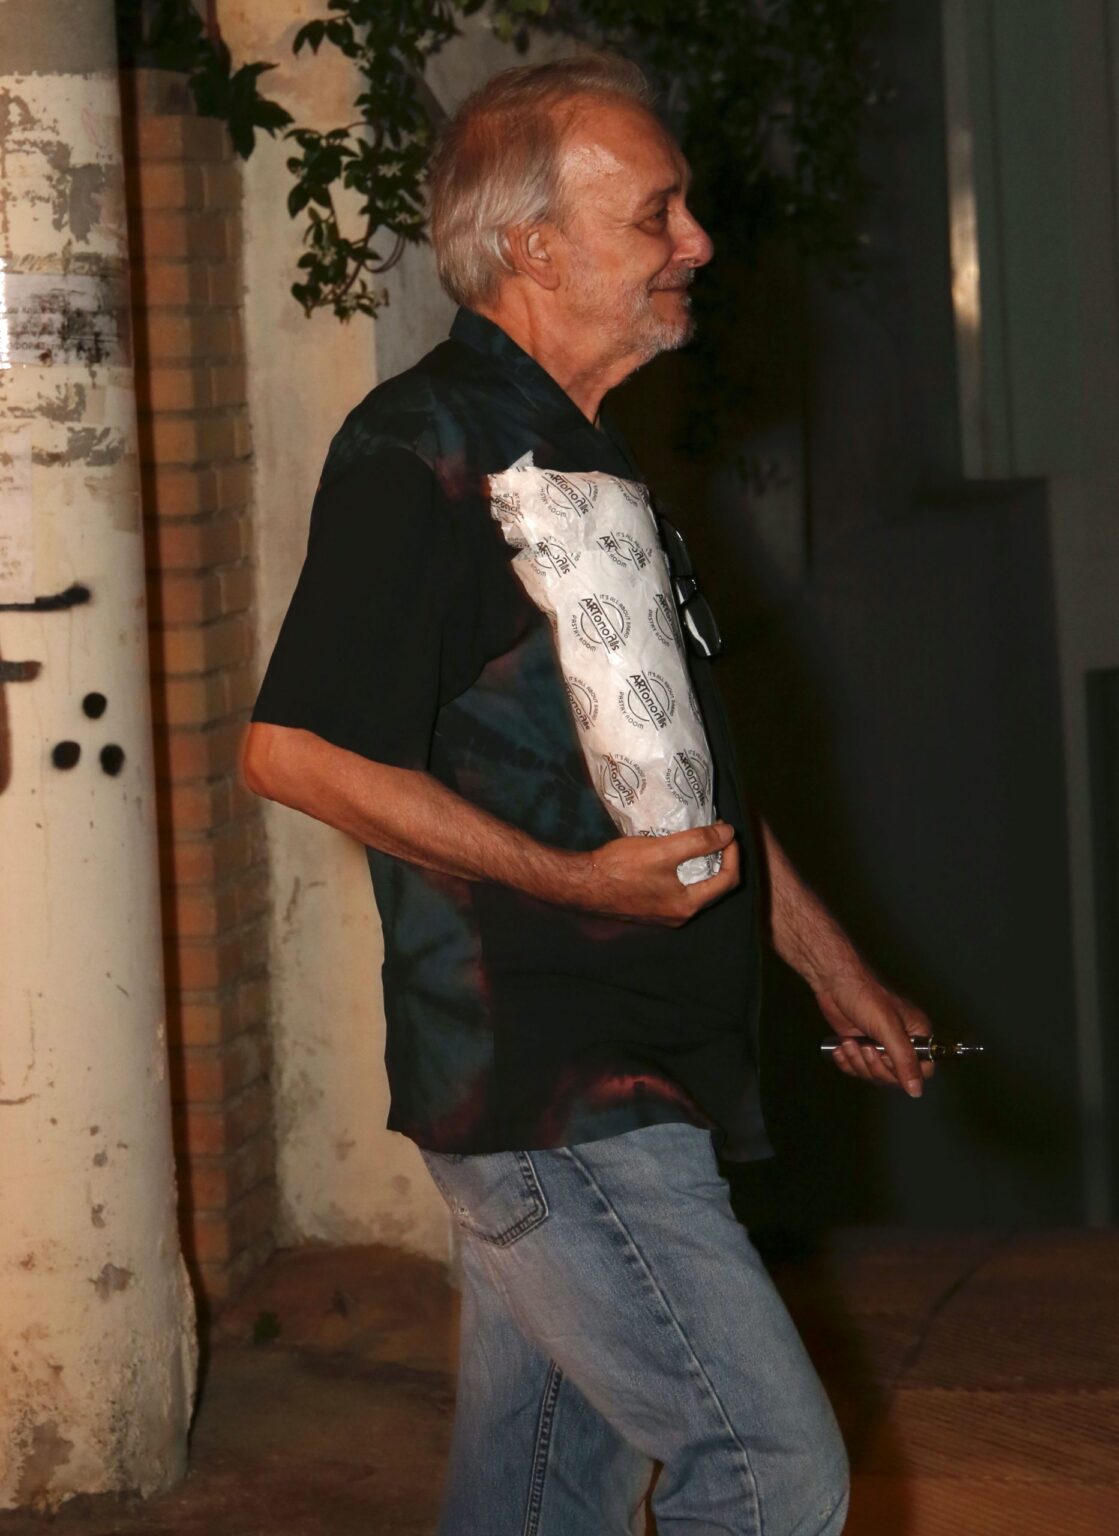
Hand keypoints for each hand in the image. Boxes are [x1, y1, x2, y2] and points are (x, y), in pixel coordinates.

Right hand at [570, 822, 740, 926]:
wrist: (582, 885)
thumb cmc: (620, 869)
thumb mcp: (663, 850)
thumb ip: (698, 842)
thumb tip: (729, 834)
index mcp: (687, 905)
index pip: (727, 880)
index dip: (732, 853)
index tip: (725, 831)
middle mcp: (679, 915)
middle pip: (714, 886)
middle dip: (720, 858)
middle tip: (715, 833)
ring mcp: (663, 914)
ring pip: (695, 888)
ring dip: (702, 863)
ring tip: (698, 839)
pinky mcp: (650, 907)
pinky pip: (678, 889)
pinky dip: (684, 870)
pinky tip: (675, 853)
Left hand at [815, 970, 932, 1097]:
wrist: (834, 983)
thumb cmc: (865, 997)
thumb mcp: (888, 1029)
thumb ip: (904, 1060)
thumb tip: (917, 1090)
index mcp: (917, 1034)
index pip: (923, 1070)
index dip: (904, 1073)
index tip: (888, 1061)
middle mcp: (901, 1042)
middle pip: (895, 1077)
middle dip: (875, 1066)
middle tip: (865, 1047)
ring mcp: (880, 1046)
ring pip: (874, 1075)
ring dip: (858, 1063)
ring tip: (849, 1043)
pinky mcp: (860, 1047)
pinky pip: (857, 1069)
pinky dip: (847, 1061)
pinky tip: (841, 1047)